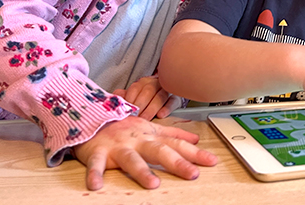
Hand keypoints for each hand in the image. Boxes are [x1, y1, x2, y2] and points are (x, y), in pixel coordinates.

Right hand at [73, 116, 216, 189]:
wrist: (92, 117)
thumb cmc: (124, 126)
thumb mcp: (151, 127)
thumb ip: (173, 133)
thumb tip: (195, 139)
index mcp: (151, 136)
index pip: (176, 144)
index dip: (195, 153)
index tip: (212, 161)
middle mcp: (138, 141)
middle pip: (159, 151)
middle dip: (177, 163)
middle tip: (193, 174)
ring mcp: (118, 147)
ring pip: (131, 159)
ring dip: (141, 171)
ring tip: (153, 184)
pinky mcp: (98, 152)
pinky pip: (96, 164)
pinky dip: (94, 174)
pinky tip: (96, 186)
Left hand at [114, 75, 182, 119]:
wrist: (164, 94)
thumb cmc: (145, 98)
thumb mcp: (134, 95)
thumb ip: (124, 96)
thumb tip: (115, 96)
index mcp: (143, 82)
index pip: (136, 88)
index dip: (130, 100)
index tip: (126, 112)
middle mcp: (155, 83)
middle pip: (148, 92)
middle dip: (140, 105)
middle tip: (135, 118)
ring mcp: (167, 90)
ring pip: (160, 96)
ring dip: (151, 109)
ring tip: (145, 119)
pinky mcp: (176, 98)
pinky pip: (172, 101)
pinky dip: (167, 108)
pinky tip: (161, 115)